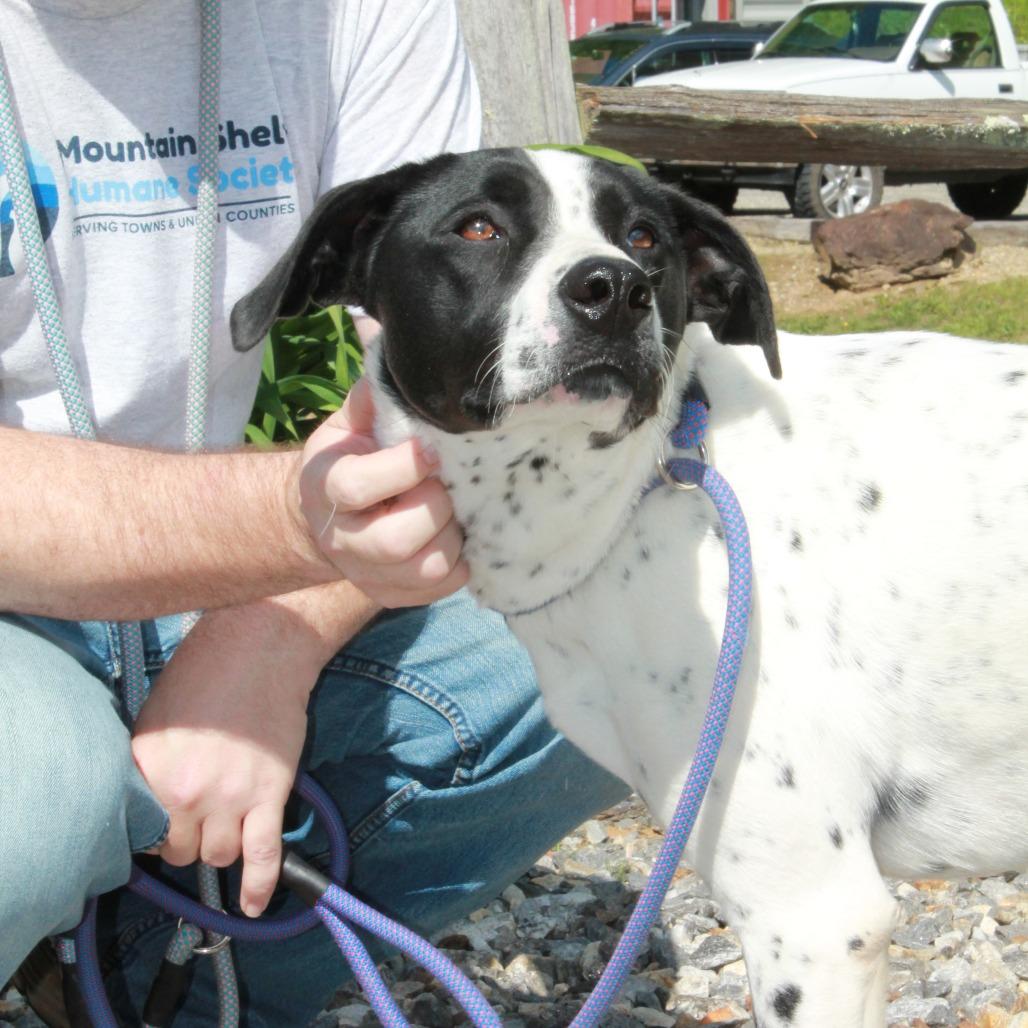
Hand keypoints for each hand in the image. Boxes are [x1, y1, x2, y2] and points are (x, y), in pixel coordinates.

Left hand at [132, 607, 316, 916]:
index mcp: (150, 768)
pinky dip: (259, 886)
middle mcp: (184, 791)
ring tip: (226, 827)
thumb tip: (148, 805)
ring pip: (216, 857)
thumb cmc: (206, 672)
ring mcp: (229, 796)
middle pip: (179, 851)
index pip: (140, 830)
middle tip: (197, 821)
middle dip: (186, 841)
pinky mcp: (270, 795)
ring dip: (219, 849)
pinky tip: (252, 904)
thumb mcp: (155, 717)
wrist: (261, 649)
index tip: (161, 828)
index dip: (151, 831)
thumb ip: (147, 767)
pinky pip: (263, 855)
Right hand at [299, 377, 468, 606]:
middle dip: (436, 507)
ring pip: (429, 568)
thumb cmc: (351, 457)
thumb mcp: (350, 422)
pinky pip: (445, 586)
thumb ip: (373, 398)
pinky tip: (458, 533)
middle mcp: (342, 540)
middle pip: (397, 540)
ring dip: (455, 535)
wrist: (329, 516)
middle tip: (448, 484)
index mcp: (325, 486)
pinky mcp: (396, 597)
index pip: (356, 487)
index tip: (434, 450)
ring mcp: (369, 576)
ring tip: (455, 509)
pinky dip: (462, 559)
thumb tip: (395, 351)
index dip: (403, 467)